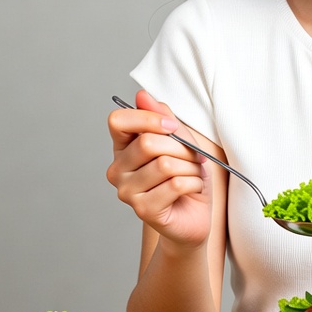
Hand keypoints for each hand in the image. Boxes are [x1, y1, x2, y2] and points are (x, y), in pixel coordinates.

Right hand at [106, 89, 213, 248]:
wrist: (194, 216)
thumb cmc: (185, 175)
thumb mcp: (180, 140)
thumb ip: (161, 117)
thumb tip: (142, 95)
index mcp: (122, 148)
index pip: (117, 120)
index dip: (148, 118)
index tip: (172, 126)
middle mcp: (117, 170)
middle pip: (148, 143)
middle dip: (181, 148)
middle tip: (193, 158)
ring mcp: (126, 192)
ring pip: (165, 165)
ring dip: (190, 167)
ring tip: (192, 174)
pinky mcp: (143, 210)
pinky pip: (175, 185)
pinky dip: (194, 183)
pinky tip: (192, 189)